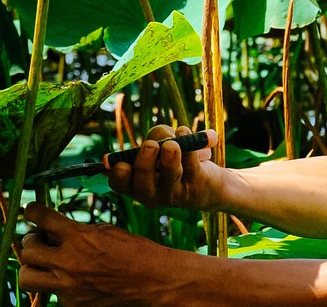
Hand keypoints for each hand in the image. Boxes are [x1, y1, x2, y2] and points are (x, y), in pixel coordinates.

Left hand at [20, 203, 187, 305]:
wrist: (155, 281)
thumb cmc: (136, 252)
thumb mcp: (107, 231)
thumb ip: (78, 231)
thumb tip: (54, 231)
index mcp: (79, 237)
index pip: (41, 218)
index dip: (32, 212)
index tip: (31, 210)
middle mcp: (68, 262)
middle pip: (27, 250)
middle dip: (31, 242)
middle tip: (39, 240)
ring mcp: (68, 287)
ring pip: (27, 278)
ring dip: (32, 268)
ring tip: (44, 264)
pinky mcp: (73, 305)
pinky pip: (51, 294)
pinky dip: (57, 286)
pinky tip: (73, 280)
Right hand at [108, 125, 224, 209]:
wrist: (209, 185)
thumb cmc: (176, 159)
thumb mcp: (160, 145)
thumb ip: (157, 137)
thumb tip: (163, 137)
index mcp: (136, 185)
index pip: (120, 184)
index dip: (117, 174)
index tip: (120, 162)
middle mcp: (153, 194)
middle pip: (143, 184)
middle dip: (145, 163)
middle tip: (150, 146)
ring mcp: (175, 194)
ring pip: (170, 175)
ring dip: (170, 157)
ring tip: (171, 145)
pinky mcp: (197, 186)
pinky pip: (192, 164)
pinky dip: (190, 146)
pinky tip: (185, 132)